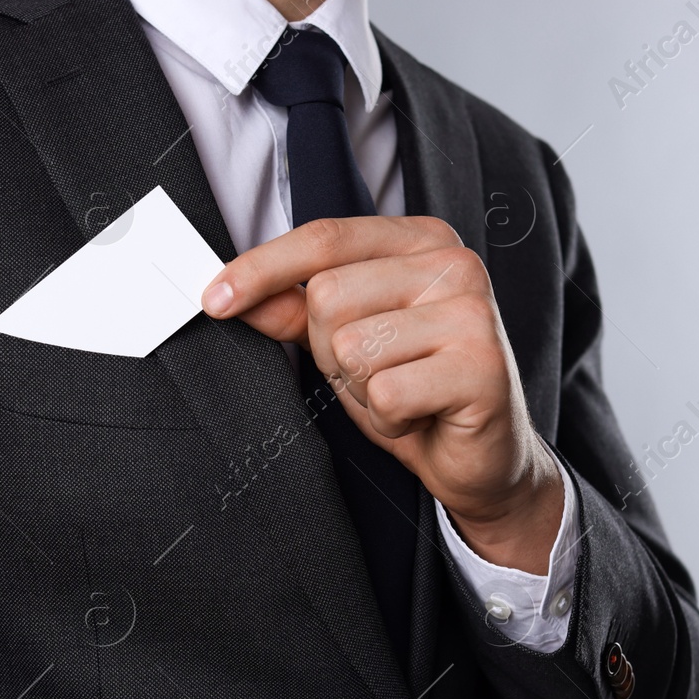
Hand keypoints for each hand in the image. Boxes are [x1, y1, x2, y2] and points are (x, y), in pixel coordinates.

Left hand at [201, 215, 563, 573]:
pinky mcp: (482, 365)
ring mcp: (474, 311)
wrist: (485, 458)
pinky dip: (389, 419)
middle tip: (376, 374)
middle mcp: (455, 263)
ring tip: (402, 396)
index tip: (212, 298)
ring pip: (353, 346)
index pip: (324, 239)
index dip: (261, 268)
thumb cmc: (415, 390)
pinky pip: (386, 392)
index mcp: (421, 240)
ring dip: (362, 390)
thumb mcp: (345, 344)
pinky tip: (420, 417)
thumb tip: (230, 293)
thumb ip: (295, 312)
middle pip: (329, 296)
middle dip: (332, 352)